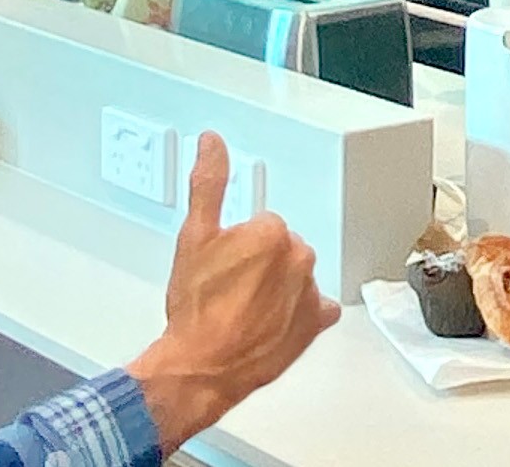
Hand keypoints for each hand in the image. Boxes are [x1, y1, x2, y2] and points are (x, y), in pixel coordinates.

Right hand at [128, 132, 338, 452]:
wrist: (202, 366)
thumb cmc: (196, 310)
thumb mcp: (192, 237)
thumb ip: (208, 183)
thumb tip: (212, 144)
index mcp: (272, 232)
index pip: (262, 225)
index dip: (239, 245)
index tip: (224, 263)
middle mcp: (299, 259)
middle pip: (282, 248)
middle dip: (260, 263)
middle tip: (231, 286)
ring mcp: (310, 294)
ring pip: (297, 276)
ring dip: (278, 286)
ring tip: (245, 307)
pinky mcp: (315, 325)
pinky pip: (317, 308)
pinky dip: (300, 312)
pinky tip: (274, 321)